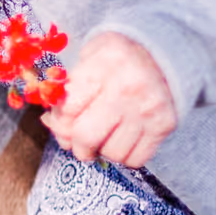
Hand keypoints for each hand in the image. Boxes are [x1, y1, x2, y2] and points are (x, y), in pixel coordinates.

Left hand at [40, 32, 177, 168]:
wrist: (162, 54)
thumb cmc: (114, 60)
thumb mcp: (87, 57)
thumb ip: (65, 89)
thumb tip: (50, 123)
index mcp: (104, 64)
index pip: (67, 110)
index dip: (58, 122)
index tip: (63, 121)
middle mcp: (128, 87)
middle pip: (86, 138)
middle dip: (77, 146)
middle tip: (80, 141)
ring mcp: (148, 108)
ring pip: (111, 153)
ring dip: (103, 150)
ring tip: (107, 133)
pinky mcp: (165, 124)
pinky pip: (135, 160)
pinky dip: (125, 156)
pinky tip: (124, 138)